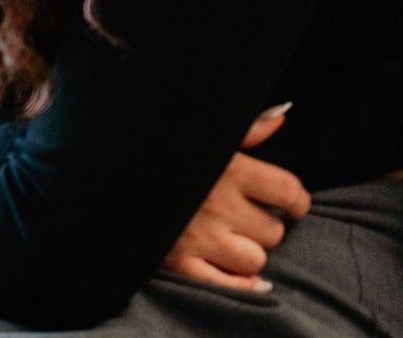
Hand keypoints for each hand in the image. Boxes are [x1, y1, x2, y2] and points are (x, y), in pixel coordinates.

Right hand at [162, 104, 309, 292]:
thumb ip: (246, 128)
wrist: (105, 170)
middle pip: (273, 230)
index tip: (290, 201)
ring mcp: (199, 237)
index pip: (289, 192)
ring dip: (247, 251)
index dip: (297, 199)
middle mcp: (218, 205)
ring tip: (228, 236)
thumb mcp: (203, 133)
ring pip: (255, 259)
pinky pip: (229, 286)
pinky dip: (239, 283)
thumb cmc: (160, 149)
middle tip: (243, 214)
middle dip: (262, 224)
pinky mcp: (180, 263)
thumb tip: (281, 117)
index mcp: (228, 169)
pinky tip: (234, 269)